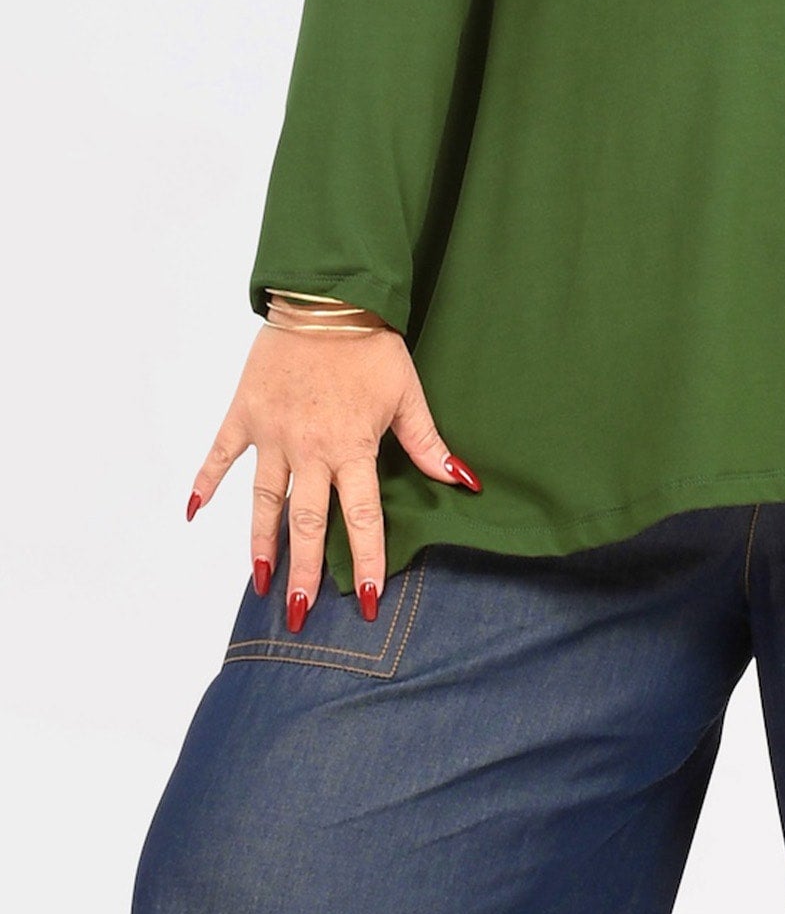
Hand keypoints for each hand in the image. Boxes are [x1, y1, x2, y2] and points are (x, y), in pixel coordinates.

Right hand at [185, 321, 481, 628]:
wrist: (326, 299)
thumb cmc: (372, 346)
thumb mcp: (408, 393)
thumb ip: (428, 443)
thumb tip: (463, 479)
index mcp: (352, 447)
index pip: (362, 517)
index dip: (367, 561)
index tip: (366, 601)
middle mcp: (310, 449)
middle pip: (308, 522)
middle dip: (306, 571)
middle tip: (299, 615)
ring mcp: (272, 434)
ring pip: (264, 501)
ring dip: (261, 543)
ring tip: (261, 583)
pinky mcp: (245, 415)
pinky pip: (220, 455)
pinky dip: (205, 482)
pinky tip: (192, 513)